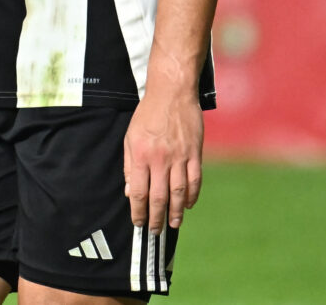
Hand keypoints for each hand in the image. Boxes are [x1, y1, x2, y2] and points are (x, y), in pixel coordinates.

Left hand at [122, 87, 204, 232]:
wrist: (172, 93)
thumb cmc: (148, 114)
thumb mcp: (130, 137)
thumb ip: (130, 165)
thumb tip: (130, 192)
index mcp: (141, 155)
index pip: (139, 192)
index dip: (138, 211)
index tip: (138, 222)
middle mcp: (160, 158)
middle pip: (158, 197)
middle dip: (156, 217)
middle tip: (155, 231)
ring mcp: (180, 156)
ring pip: (178, 192)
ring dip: (176, 212)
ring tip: (173, 224)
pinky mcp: (195, 153)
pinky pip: (195, 180)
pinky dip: (192, 195)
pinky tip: (188, 204)